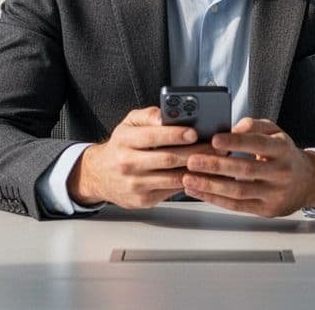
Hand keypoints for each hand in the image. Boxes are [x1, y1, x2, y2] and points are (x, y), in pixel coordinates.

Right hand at [69, 106, 219, 208]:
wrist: (99, 175)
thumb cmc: (121, 146)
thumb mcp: (128, 124)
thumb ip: (148, 115)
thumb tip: (167, 114)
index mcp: (124, 141)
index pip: (152, 137)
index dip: (175, 135)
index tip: (194, 132)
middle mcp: (127, 163)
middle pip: (167, 159)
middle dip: (195, 152)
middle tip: (215, 147)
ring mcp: (135, 184)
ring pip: (173, 177)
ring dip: (197, 170)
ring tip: (214, 161)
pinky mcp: (143, 200)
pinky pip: (171, 191)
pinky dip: (189, 183)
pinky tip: (202, 175)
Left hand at [182, 117, 314, 217]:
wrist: (308, 182)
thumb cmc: (284, 154)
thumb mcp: (276, 133)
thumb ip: (254, 126)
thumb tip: (234, 128)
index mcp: (282, 149)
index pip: (258, 144)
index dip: (236, 141)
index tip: (214, 139)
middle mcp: (281, 172)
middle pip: (245, 169)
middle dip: (216, 165)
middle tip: (192, 160)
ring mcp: (274, 194)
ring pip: (239, 191)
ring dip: (211, 185)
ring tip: (188, 178)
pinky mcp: (266, 210)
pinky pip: (237, 206)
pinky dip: (215, 199)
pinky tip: (198, 191)